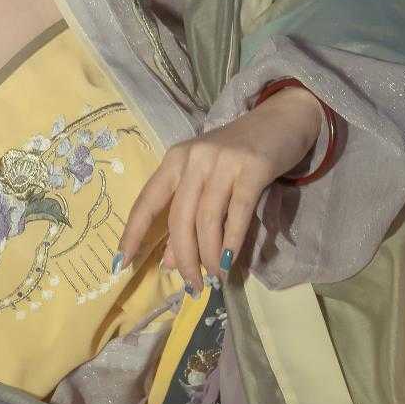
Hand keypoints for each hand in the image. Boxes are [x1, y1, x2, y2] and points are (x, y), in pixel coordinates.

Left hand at [116, 86, 322, 286]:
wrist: (282, 118)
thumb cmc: (238, 153)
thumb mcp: (206, 180)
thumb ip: (187, 215)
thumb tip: (170, 261)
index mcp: (175, 160)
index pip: (146, 201)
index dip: (133, 234)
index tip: (121, 263)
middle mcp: (194, 159)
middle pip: (179, 218)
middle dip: (183, 257)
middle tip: (191, 285)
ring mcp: (223, 162)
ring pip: (206, 219)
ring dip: (209, 255)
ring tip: (214, 277)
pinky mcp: (253, 168)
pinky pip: (237, 213)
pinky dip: (231, 242)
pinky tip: (229, 262)